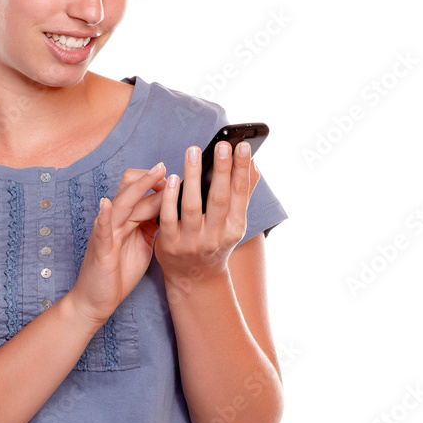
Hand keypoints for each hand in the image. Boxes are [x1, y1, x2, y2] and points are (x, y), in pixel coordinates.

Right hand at [68, 163, 165, 328]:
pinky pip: (102, 230)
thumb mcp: (143, 243)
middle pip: (131, 190)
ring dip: (138, 187)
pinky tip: (106, 204)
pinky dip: (104, 216)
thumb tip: (173, 209)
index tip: (179, 177)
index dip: (159, 182)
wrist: (96, 299)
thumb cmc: (119, 272)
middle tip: (171, 170)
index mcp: (128, 220)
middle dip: (152, 179)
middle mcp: (115, 221)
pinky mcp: (101, 250)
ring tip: (154, 173)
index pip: (141, 192)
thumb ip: (153, 225)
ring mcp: (106, 233)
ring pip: (122, 204)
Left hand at [154, 141, 258, 282]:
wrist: (195, 278)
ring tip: (192, 152)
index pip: (240, 195)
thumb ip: (243, 193)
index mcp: (234, 228)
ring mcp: (192, 242)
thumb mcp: (234, 223)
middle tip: (221, 145)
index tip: (241, 146)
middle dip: (221, 170)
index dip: (241, 170)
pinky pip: (169, 218)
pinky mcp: (170, 245)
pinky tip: (172, 179)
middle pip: (219, 199)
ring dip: (192, 177)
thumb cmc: (215, 242)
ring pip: (192, 206)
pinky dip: (170, 198)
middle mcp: (216, 237)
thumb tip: (253, 164)